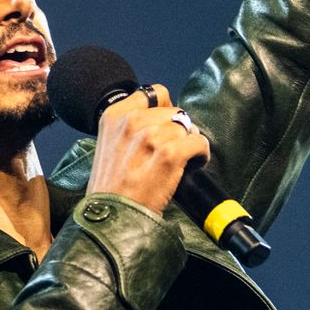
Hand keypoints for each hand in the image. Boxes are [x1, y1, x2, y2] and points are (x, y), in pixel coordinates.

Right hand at [85, 85, 210, 214]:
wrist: (114, 216)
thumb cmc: (111, 188)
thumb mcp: (108, 144)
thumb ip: (129, 126)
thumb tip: (162, 118)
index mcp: (114, 115)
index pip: (153, 93)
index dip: (165, 109)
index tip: (166, 125)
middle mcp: (131, 121)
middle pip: (174, 111)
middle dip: (178, 129)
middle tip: (173, 149)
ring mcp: (150, 136)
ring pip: (187, 127)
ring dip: (189, 142)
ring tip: (182, 159)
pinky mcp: (170, 154)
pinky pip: (199, 142)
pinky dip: (201, 153)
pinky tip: (193, 164)